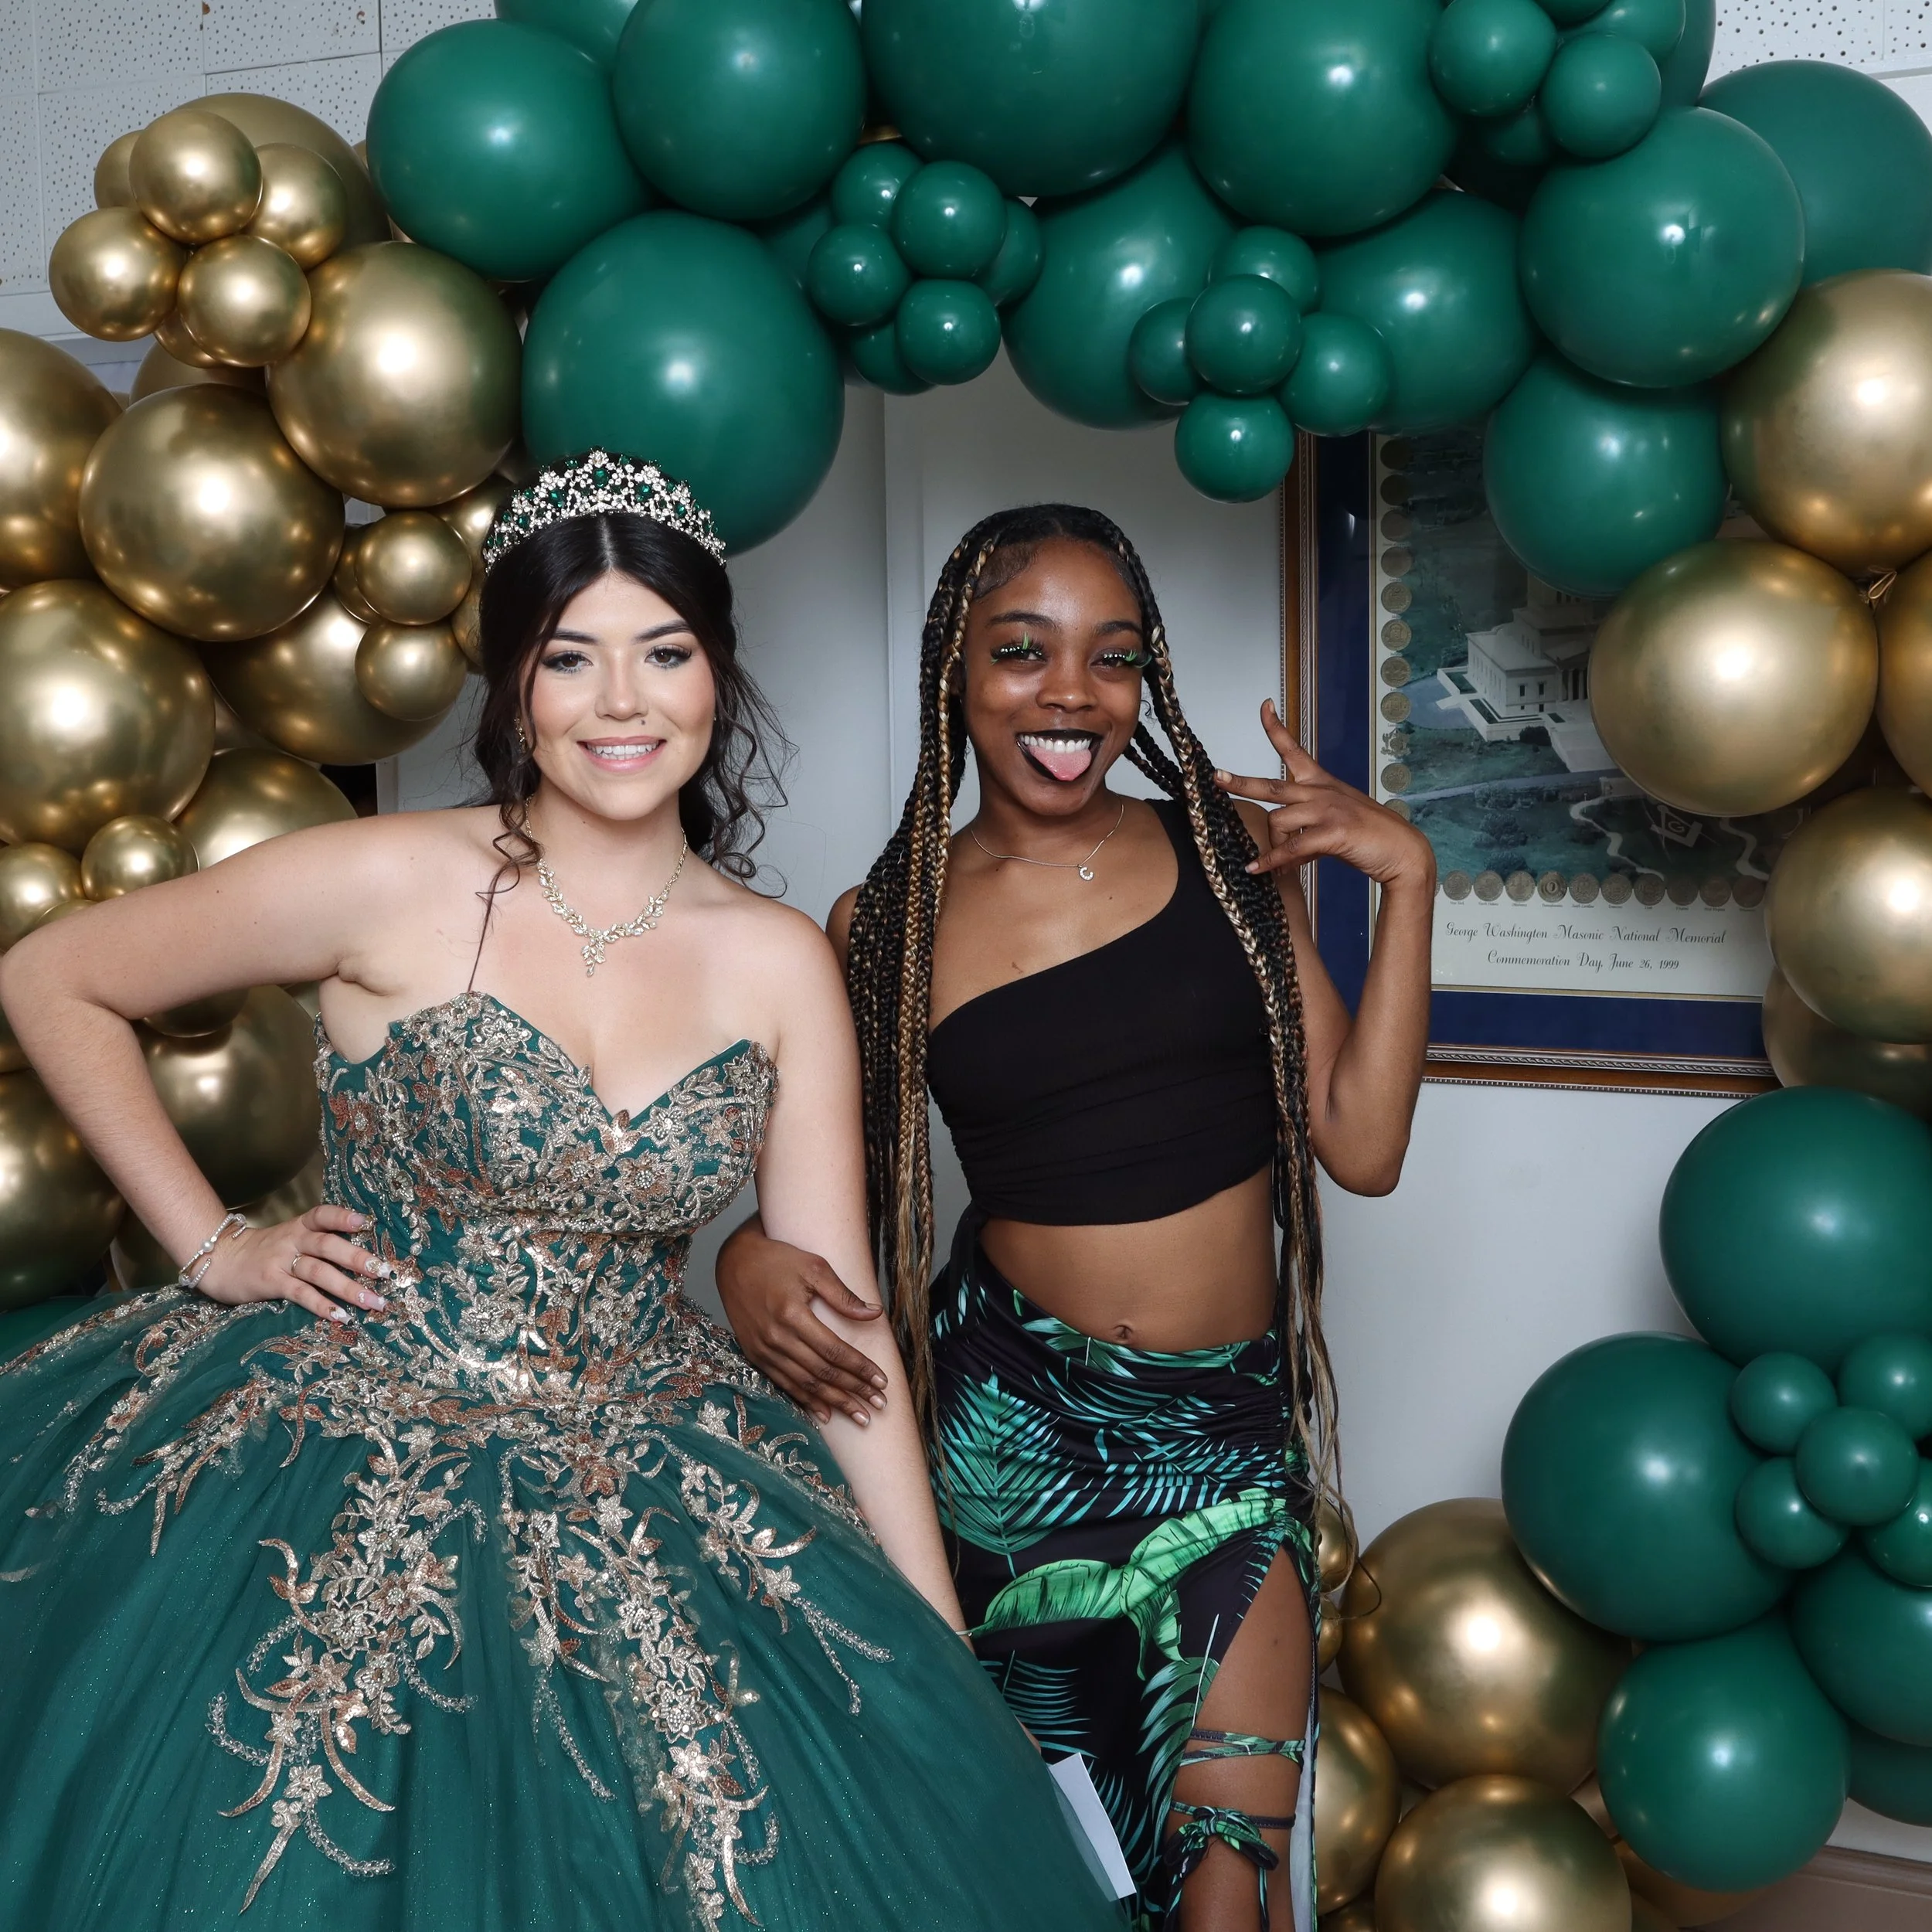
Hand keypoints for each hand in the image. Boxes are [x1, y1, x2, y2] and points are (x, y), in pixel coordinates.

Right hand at [193, 1203, 390, 1325]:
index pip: (322, 1215)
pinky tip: (340, 1316)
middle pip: (329, 1246)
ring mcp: (281, 1261)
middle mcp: (292, 1240)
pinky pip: (300, 1294)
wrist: (219, 1260)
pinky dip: (321, 1304)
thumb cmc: (263, 1251)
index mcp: (299, 1226)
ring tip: (372, 1301)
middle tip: (385, 1272)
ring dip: (348, 1288)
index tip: (366, 1223)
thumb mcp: (289, 1237)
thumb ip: (317, 1241)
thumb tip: (361, 1255)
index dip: (343, 1217)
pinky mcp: (271, 1283)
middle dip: (359, 1259)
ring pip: (319, 1272)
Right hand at [716, 1222, 886, 1426]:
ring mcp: (764, 1350)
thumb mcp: (814, 1267)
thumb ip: (843, 1295)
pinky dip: (806, 1401)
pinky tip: (825, 1413)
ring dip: (835, 1402)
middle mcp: (777, 1337)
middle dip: (854, 1392)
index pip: (834, 1351)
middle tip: (879, 1406)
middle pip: (822, 1373)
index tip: (882, 1381)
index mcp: (793, 1315)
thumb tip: (875, 1313)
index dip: (860, 1369)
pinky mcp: (755, 1355)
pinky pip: (784, 1385)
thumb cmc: (778, 1260)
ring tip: (860, 1416)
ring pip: (805, 1385)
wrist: (735, 1262)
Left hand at [1215, 699, 1435, 892]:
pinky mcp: (1333, 832)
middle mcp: (1321, 791)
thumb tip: (1279, 853)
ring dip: (1271, 846)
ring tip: (1272, 863)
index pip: (1294, 750)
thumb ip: (1303, 831)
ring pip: (1279, 821)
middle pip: (1272, 785)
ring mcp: (1327, 810)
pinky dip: (1272, 861)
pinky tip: (1256, 869)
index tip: (1264, 705)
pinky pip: (1292, 846)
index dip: (1275, 728)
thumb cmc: (1367, 836)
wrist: (1402, 850)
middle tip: (1216, 777)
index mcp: (1321, 783)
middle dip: (1241, 782)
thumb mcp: (1331, 826)